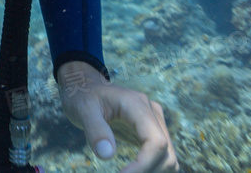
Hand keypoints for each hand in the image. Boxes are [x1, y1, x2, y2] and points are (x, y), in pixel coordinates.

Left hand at [57, 61, 177, 171]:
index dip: (143, 164)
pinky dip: (152, 169)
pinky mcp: (152, 132)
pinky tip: (133, 172)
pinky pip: (162, 157)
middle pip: (166, 153)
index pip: (156, 141)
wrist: (85, 86)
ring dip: (152, 171)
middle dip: (147, 171)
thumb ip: (95, 129)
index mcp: (137, 104)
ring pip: (168, 158)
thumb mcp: (81, 108)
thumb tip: (107, 155)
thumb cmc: (82, 95)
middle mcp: (152, 112)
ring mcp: (155, 122)